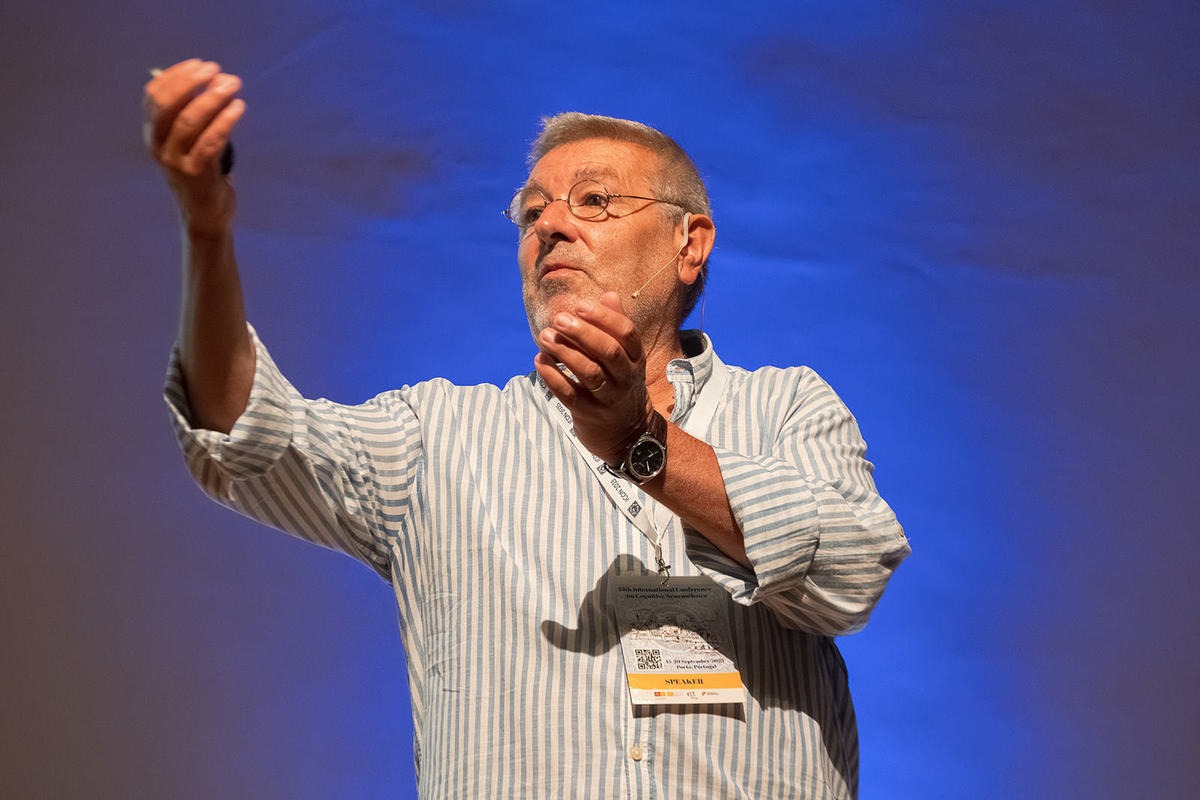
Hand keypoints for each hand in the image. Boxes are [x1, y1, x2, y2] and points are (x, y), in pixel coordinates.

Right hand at [143, 59, 244, 235]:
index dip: (177, 75)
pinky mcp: (197, 174)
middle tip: (219, 72)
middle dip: (194, 82)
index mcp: (153, 135)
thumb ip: (191, 115)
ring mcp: (176, 162)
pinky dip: (226, 120)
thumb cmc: (201, 173)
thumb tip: (208, 79)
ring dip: (214, 97)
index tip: (201, 65)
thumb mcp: (189, 143)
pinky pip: (211, 140)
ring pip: (191, 120)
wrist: (205, 216)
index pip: (155, 95)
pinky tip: (239, 108)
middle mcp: (159, 147)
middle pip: (169, 104)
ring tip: (233, 86)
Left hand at [534, 291, 654, 465]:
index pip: (626, 333)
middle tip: (559, 318)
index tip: (580, 304)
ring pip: (589, 372)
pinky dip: (553, 376)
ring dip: (565, 352)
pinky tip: (540, 360)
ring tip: (545, 336)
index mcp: (636, 359)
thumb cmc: (619, 385)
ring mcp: (608, 398)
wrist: (627, 435)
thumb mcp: (626, 358)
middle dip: (582, 333)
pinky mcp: (589, 414)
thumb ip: (615, 327)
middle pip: (608, 351)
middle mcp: (626, 378)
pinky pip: (570, 394)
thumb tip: (609, 295)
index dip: (604, 317)